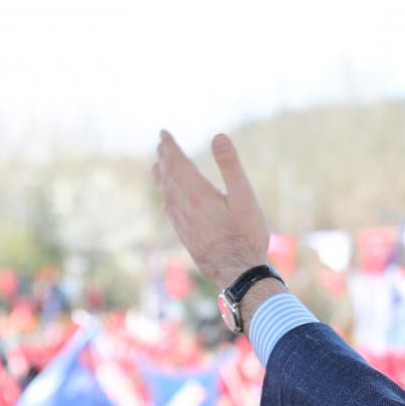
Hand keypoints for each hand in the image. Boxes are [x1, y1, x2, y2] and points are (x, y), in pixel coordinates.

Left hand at [154, 131, 270, 289]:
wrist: (238, 272)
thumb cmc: (246, 234)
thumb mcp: (245, 197)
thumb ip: (231, 166)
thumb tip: (219, 137)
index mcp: (197, 193)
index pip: (177, 163)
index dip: (169, 147)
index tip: (163, 133)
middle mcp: (184, 206)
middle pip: (169, 176)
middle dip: (164, 158)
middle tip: (161, 144)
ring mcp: (183, 223)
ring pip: (166, 193)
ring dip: (161, 176)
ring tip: (157, 166)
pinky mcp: (186, 236)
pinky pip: (169, 211)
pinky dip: (166, 198)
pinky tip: (167, 200)